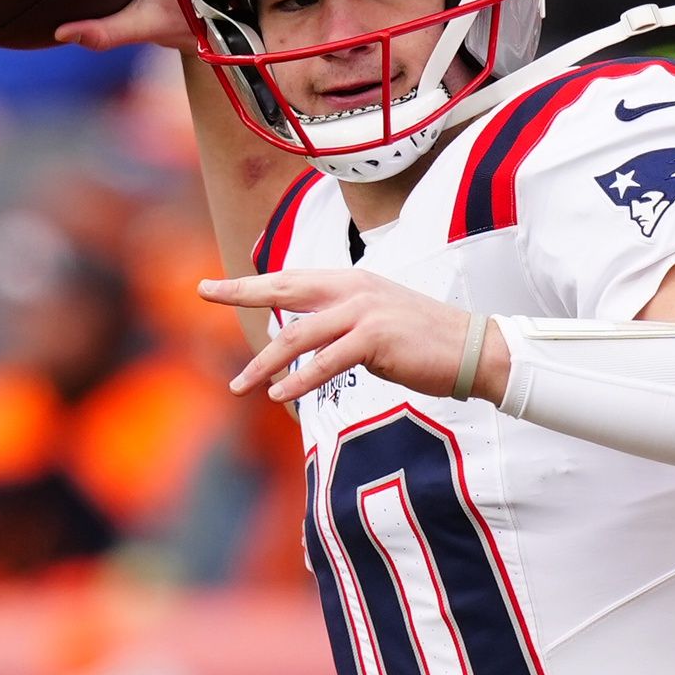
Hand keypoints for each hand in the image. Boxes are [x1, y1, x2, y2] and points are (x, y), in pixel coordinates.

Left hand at [198, 269, 510, 403]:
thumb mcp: (376, 321)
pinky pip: (327, 362)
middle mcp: (353, 289)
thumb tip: (304, 342)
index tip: (213, 284)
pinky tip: (280, 395)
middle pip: (285, 289)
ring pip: (300, 335)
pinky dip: (301, 380)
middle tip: (203, 291)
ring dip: (265, 362)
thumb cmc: (423, 340)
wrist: (471, 348)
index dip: (250, 282)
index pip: (290, 279)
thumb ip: (340, 324)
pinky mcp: (376, 339)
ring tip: (239, 385)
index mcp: (351, 282)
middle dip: (241, 291)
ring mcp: (364, 311)